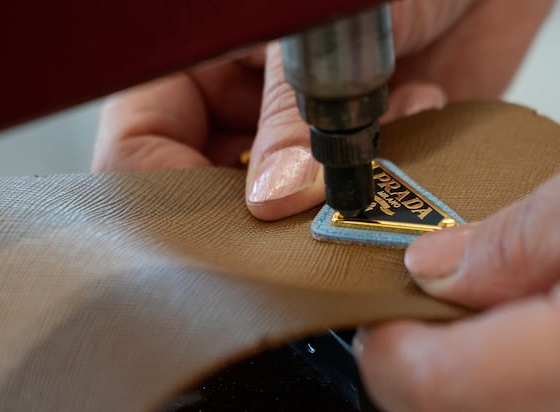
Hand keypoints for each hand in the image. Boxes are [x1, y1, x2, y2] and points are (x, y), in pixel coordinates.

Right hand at [92, 0, 553, 219]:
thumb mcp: (319, 26)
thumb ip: (291, 112)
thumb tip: (272, 199)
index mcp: (198, 55)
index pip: (141, 142)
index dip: (168, 194)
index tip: (219, 237)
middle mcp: (240, 97)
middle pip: (210, 188)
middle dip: (265, 204)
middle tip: (310, 208)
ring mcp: (298, 126)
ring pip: (286, 200)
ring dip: (335, 184)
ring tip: (381, 131)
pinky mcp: (360, 145)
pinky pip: (355, 191)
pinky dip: (387, 166)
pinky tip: (417, 106)